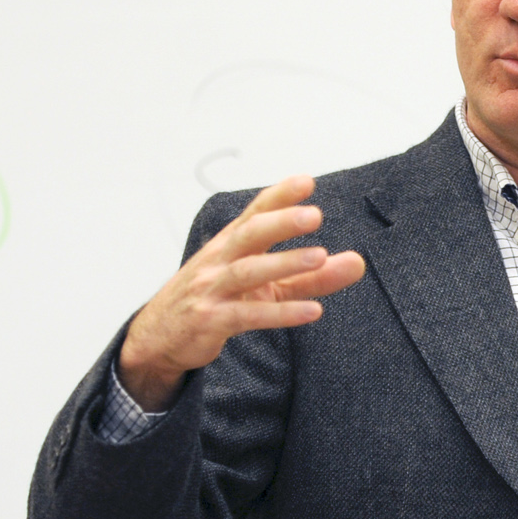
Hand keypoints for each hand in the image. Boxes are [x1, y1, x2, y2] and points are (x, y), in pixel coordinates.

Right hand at [117, 175, 365, 410]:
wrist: (160, 337)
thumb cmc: (216, 300)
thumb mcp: (266, 287)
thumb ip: (312, 275)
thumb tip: (358, 262)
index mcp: (230, 244)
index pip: (255, 212)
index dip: (279, 196)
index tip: (307, 181)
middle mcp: (219, 261)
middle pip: (250, 234)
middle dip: (281, 221)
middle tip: (315, 214)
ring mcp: (212, 290)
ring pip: (248, 271)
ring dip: (284, 263)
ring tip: (320, 256)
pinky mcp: (211, 321)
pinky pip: (248, 315)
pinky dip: (281, 313)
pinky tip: (312, 311)